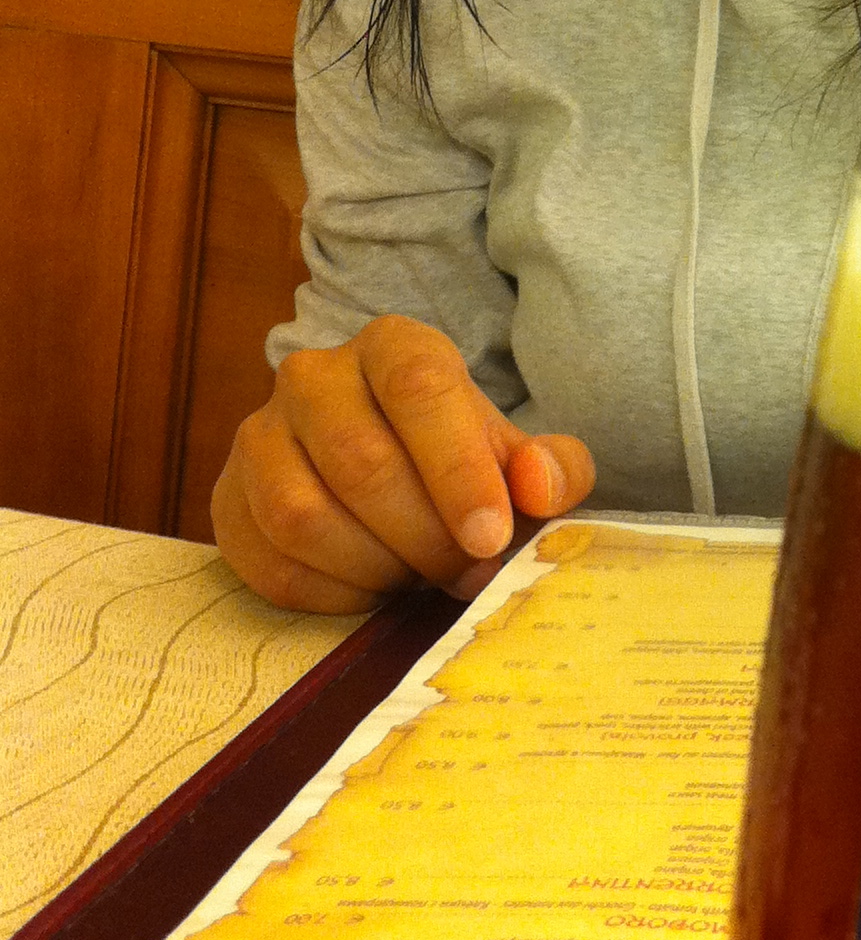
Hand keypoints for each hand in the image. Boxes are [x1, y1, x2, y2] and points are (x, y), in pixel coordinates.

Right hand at [211, 315, 595, 615]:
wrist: (390, 478)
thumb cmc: (461, 465)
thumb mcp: (521, 460)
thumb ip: (554, 469)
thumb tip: (540, 485)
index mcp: (393, 345)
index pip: (420, 388)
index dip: (458, 470)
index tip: (491, 537)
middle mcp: (313, 376)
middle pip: (361, 462)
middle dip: (425, 536)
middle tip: (466, 572)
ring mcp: (259, 437)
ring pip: (303, 516)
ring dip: (376, 566)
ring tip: (419, 575)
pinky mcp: (228, 501)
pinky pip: (271, 563)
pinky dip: (332, 594)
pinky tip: (373, 589)